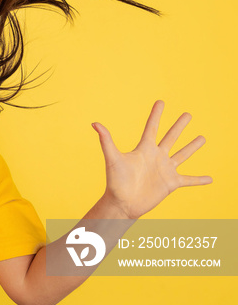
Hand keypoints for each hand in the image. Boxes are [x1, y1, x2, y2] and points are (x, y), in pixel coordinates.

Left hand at [92, 100, 210, 219]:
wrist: (122, 202)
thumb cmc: (115, 180)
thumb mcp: (112, 158)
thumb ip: (106, 140)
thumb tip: (94, 123)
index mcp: (144, 149)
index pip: (152, 127)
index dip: (156, 114)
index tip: (161, 102)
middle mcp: (156, 156)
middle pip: (171, 137)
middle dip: (179, 125)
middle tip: (188, 114)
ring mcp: (164, 169)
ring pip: (182, 155)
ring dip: (192, 147)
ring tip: (202, 138)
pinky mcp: (170, 183)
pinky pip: (188, 180)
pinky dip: (199, 180)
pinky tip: (210, 179)